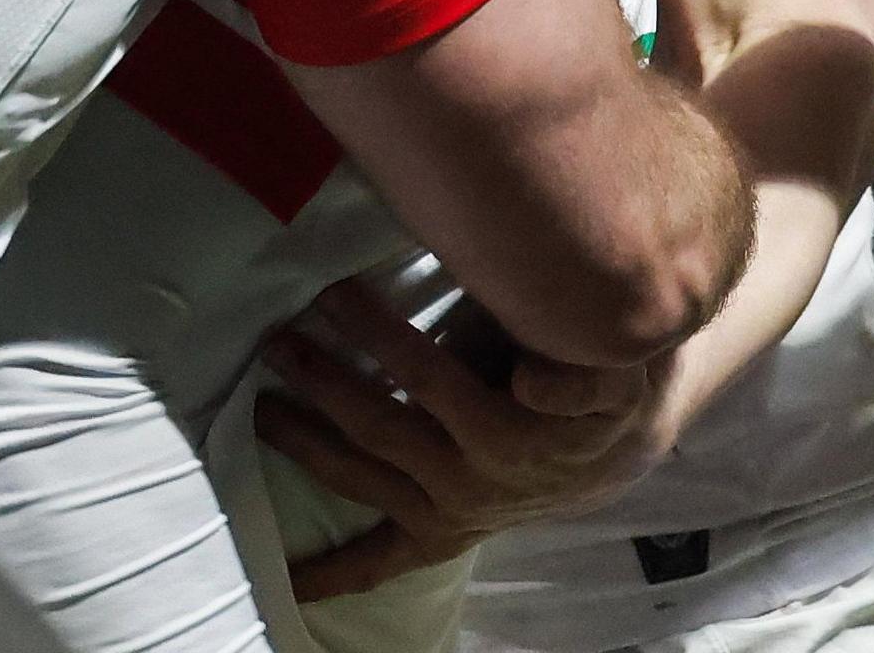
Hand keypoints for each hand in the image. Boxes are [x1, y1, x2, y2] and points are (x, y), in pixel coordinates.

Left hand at [251, 281, 671, 601]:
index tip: (333, 292)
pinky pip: (379, 563)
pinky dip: (333, 574)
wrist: (607, 457)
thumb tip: (530, 381)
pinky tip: (288, 580)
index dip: (377, 335)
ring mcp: (445, 513)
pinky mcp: (435, 536)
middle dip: (322, 381)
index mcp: (505, 438)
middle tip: (277, 342)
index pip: (426, 379)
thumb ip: (584, 376)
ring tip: (259, 408)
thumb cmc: (596, 396)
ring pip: (361, 480)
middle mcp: (466, 483)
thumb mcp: (615, 377)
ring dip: (304, 444)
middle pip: (377, 426)